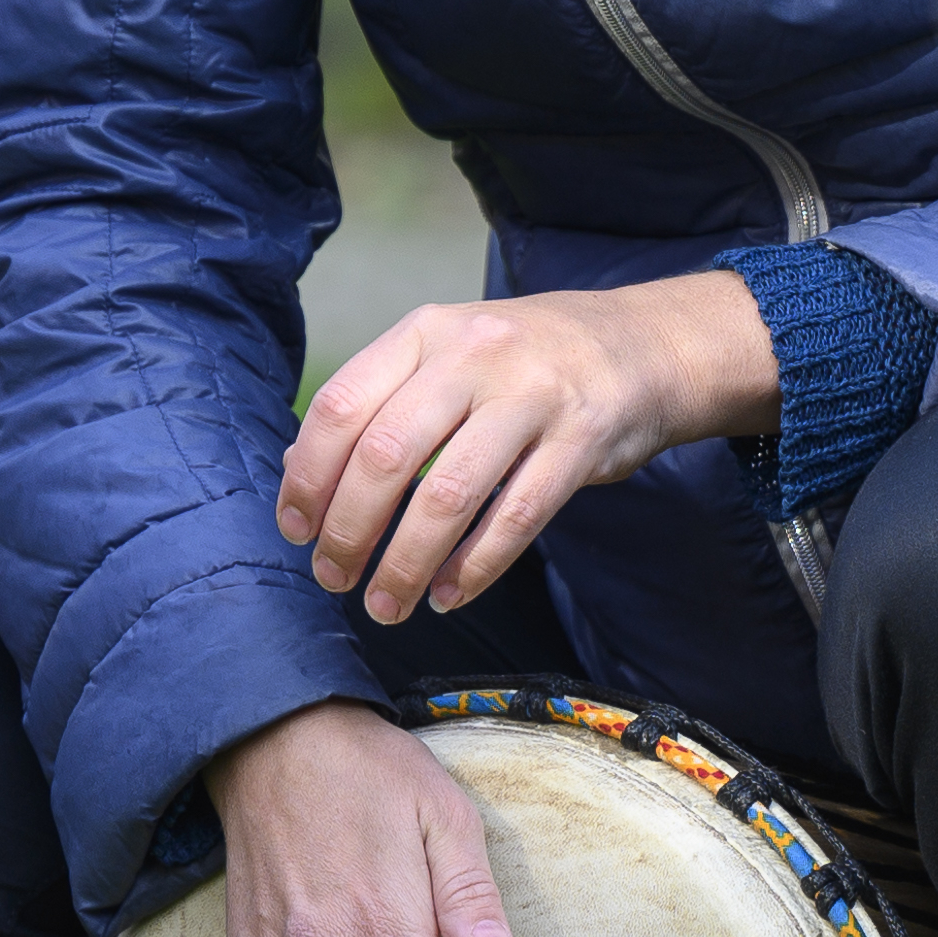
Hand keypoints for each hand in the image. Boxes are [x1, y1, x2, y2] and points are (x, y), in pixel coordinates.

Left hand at [274, 270, 782, 623]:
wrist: (641, 345)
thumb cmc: (523, 362)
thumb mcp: (447, 355)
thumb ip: (382, 403)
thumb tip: (302, 475)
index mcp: (425, 331)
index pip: (341, 406)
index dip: (308, 477)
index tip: (296, 529)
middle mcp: (474, 354)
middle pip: (386, 455)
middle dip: (349, 531)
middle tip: (334, 578)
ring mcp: (532, 395)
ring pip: (448, 495)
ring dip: (406, 563)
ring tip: (387, 604)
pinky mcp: (582, 440)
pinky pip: (516, 518)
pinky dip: (474, 568)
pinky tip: (448, 594)